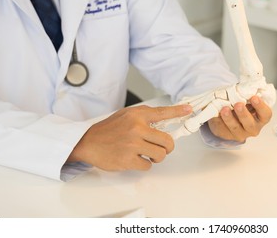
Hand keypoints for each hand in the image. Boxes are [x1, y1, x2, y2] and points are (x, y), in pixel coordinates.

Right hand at [67, 104, 191, 170]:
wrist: (87, 142)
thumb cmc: (109, 129)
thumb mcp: (126, 115)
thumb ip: (145, 116)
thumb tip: (165, 120)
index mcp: (137, 115)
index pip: (162, 112)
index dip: (178, 111)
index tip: (189, 109)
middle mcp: (136, 128)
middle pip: (168, 141)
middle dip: (168, 147)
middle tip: (162, 148)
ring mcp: (132, 144)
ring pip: (160, 155)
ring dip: (157, 157)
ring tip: (148, 154)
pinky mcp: (128, 160)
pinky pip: (148, 166)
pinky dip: (145, 164)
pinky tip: (135, 159)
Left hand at [207, 96, 271, 142]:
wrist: (228, 114)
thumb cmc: (241, 104)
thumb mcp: (246, 99)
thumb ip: (247, 95)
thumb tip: (244, 86)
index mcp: (261, 118)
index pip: (265, 114)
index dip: (261, 106)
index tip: (254, 97)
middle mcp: (252, 128)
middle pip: (250, 124)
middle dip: (243, 114)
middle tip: (238, 105)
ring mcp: (239, 133)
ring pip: (235, 128)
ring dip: (229, 119)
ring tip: (224, 109)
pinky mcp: (226, 135)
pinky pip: (222, 129)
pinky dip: (218, 121)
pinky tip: (216, 114)